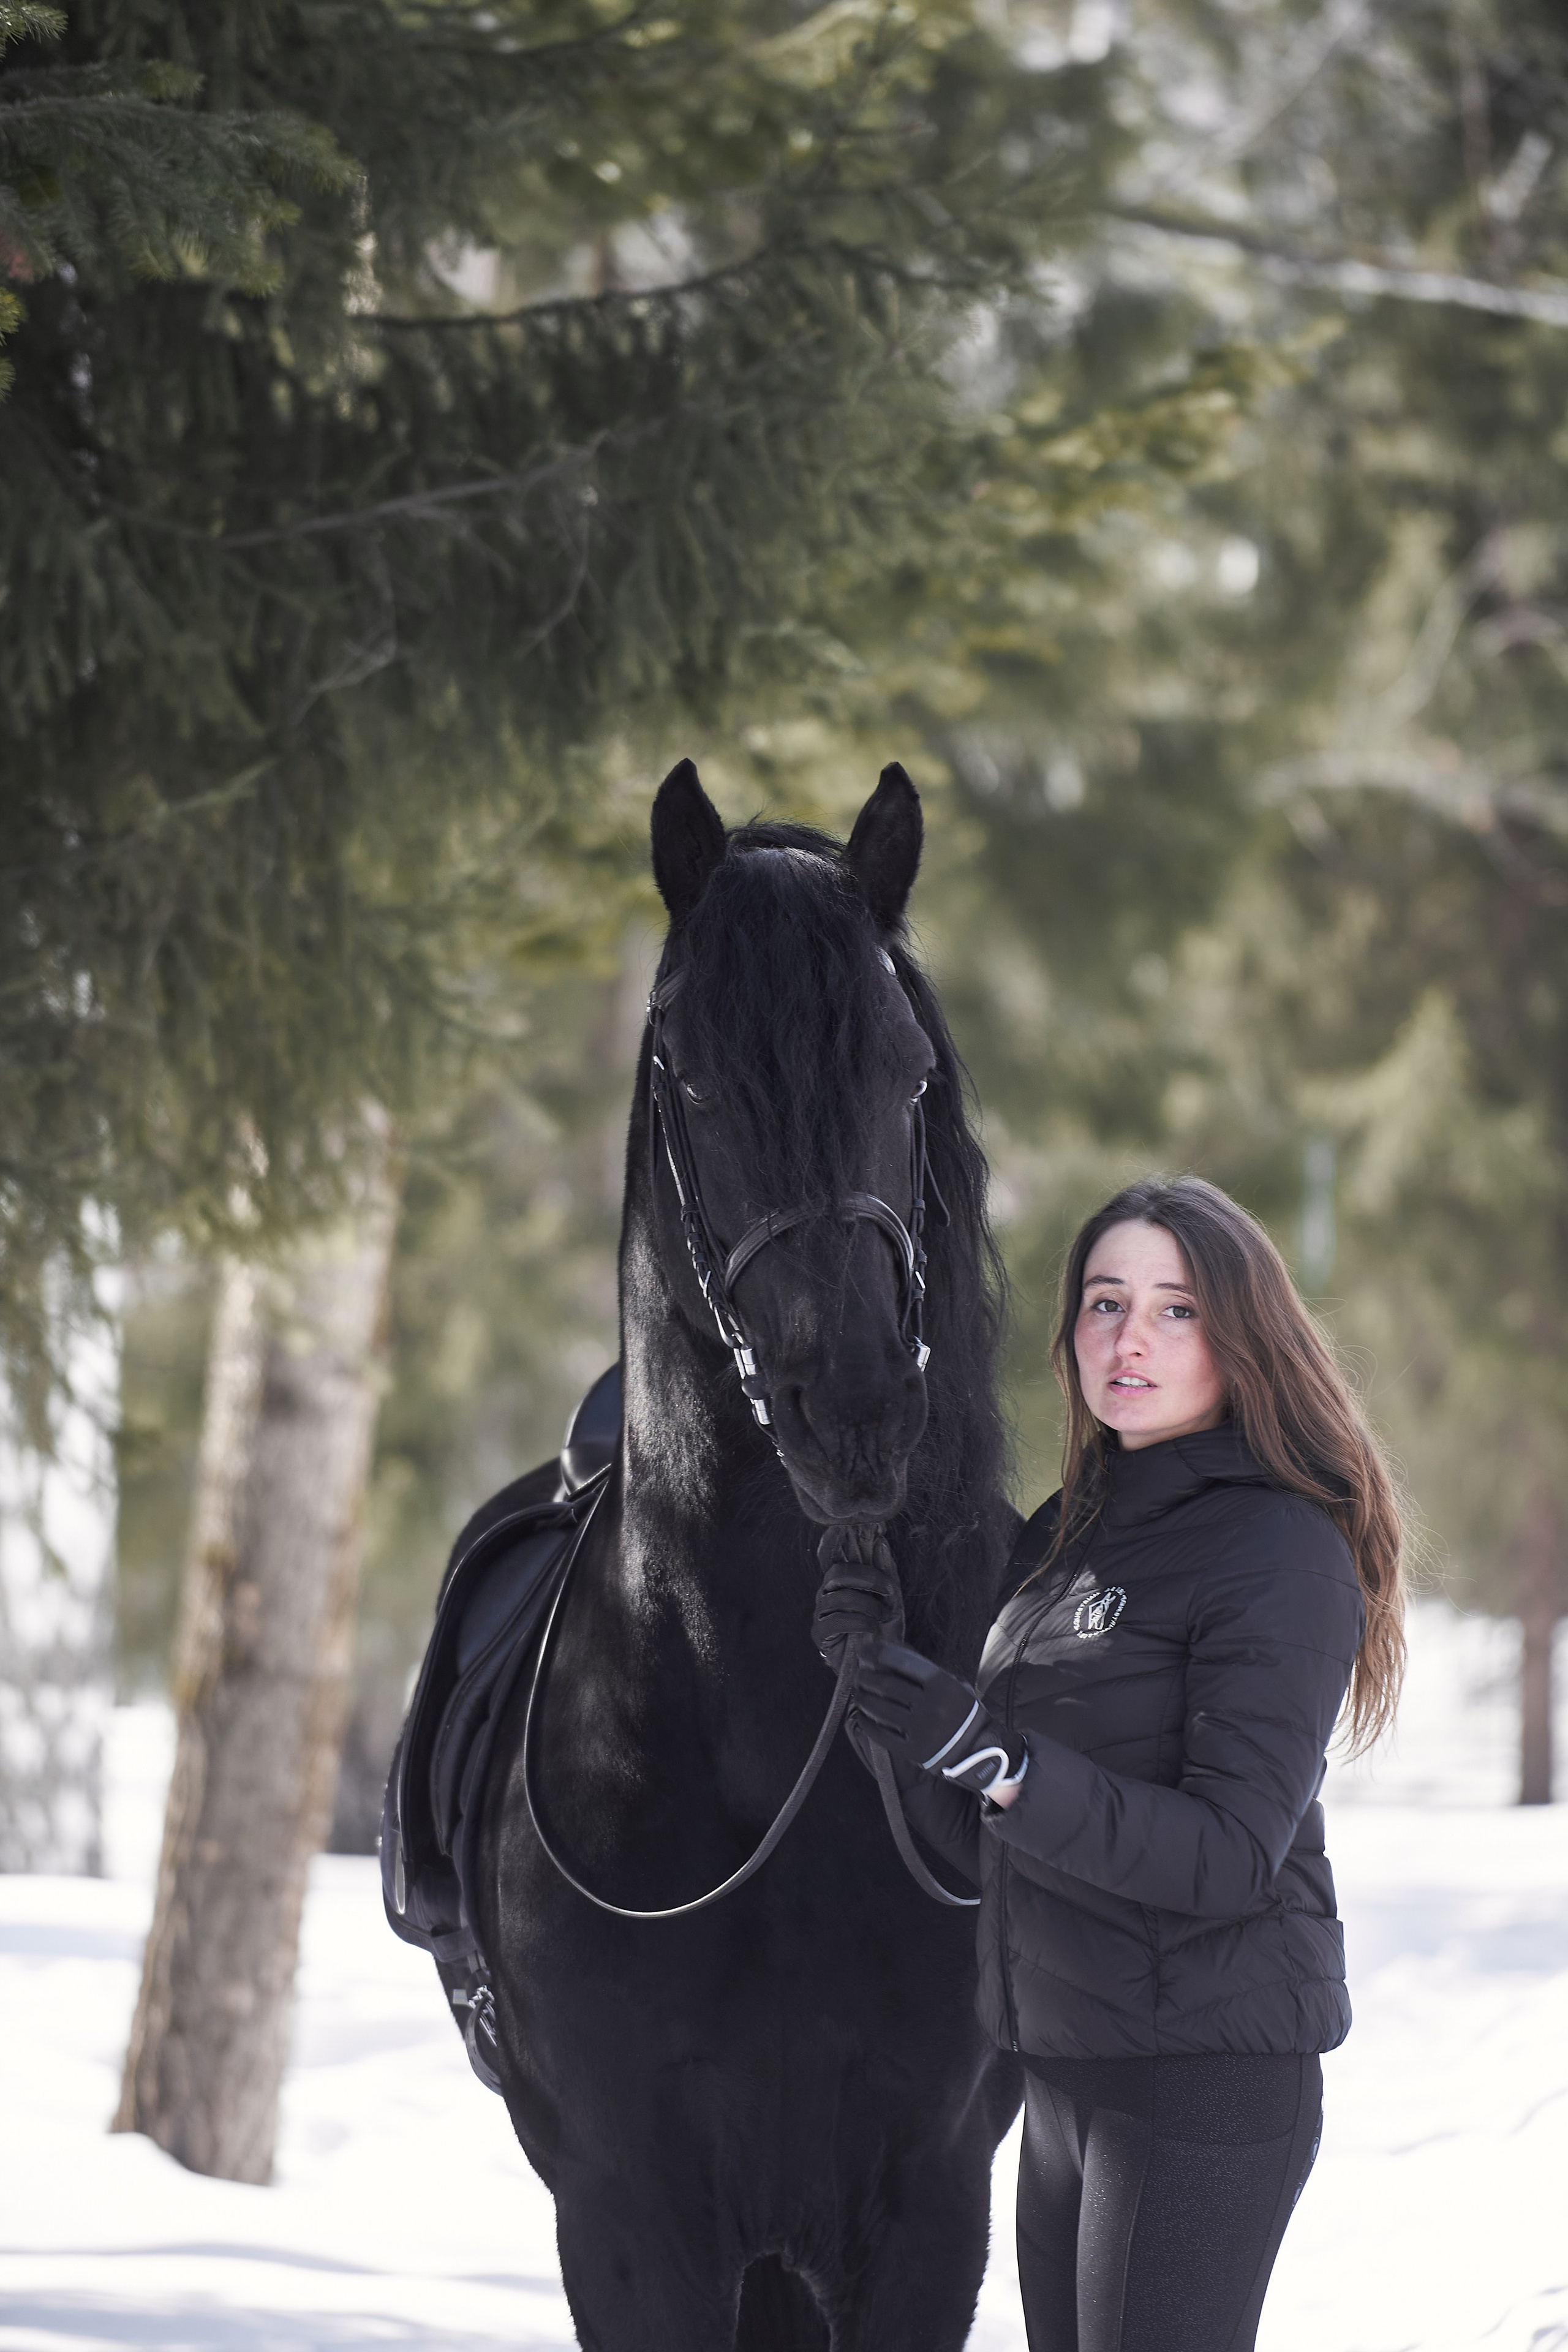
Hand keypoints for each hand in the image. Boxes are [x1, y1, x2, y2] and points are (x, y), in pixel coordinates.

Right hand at [813, 1525, 904, 1670]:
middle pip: (837, 1572)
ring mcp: (821, 1613)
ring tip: (881, 1617)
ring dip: (867, 1605)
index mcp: (841, 1582)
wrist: (883, 1664)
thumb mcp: (892, 1599)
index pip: (834, 1556)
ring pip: (839, 1598)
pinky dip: (858, 1622)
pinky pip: (834, 1621)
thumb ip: (887, 1572)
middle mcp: (827, 1594)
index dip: (836, 1541)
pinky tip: (871, 1628)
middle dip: (866, 1578)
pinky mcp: (820, 1634)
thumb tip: (881, 1542)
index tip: (852, 1532)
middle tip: (888, 1590)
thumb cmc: (885, 1629)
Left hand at [849, 1639, 1027, 1799]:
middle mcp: (929, 1705)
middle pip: (886, 1684)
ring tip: (859, 1692)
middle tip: (860, 1673)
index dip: (878, 1651)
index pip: (902, 1660)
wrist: (978, 1752)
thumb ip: (928, 1673)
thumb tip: (890, 1657)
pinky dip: (866, 1722)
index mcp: (941, 1684)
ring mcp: (920, 1729)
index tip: (865, 1649)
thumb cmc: (964, 1713)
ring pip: (879, 1707)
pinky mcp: (912, 1750)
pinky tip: (862, 1715)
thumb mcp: (955, 1686)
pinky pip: (881, 1733)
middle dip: (866, 1676)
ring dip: (863, 1697)